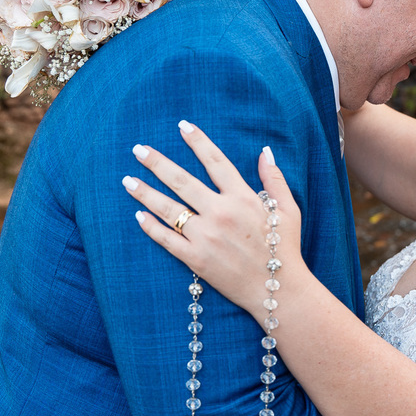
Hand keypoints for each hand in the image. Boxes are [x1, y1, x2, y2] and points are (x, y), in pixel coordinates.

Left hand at [122, 120, 304, 320]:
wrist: (278, 288)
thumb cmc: (285, 248)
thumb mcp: (288, 209)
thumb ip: (274, 178)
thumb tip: (263, 151)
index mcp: (243, 197)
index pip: (215, 161)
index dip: (198, 141)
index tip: (182, 126)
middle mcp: (220, 212)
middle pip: (181, 181)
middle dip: (157, 163)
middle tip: (138, 150)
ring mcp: (206, 236)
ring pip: (168, 208)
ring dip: (145, 192)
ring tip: (127, 180)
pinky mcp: (196, 259)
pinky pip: (167, 239)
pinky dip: (151, 227)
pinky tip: (139, 215)